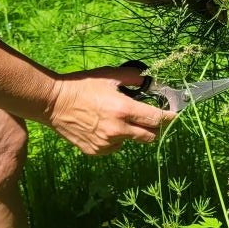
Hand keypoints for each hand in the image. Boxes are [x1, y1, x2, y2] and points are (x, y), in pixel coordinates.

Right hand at [46, 62, 173, 154]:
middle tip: (151, 118)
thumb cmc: (82, 86)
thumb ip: (133, 78)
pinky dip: (116, 139)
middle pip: (150, 136)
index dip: (169, 117)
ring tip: (119, 119)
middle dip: (155, 128)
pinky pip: (115, 147)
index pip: (157, 119)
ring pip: (132, 142)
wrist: (54, 103)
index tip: (175, 115)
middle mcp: (117, 130)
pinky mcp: (96, 151)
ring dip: (133, 133)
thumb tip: (149, 80)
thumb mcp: (109, 76)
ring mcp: (106, 143)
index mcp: (123, 110)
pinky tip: (105, 127)